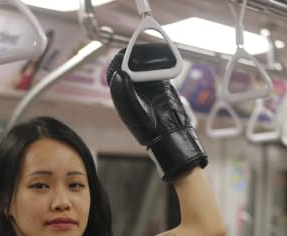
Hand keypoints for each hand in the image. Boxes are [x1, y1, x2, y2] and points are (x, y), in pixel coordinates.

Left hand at [107, 43, 207, 180]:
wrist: (170, 135)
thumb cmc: (148, 128)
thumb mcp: (132, 111)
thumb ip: (123, 93)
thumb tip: (118, 72)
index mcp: (121, 93)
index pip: (116, 69)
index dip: (121, 59)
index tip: (129, 53)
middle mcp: (132, 87)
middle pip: (130, 62)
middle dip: (136, 53)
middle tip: (143, 48)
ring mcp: (147, 84)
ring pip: (144, 62)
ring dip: (149, 56)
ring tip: (155, 52)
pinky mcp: (161, 83)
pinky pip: (159, 66)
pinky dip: (161, 60)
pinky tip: (164, 58)